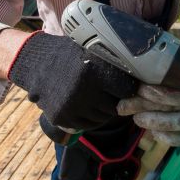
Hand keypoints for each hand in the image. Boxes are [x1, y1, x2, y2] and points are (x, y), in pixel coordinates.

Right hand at [9, 32, 137, 130]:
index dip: (127, 89)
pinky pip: (85, 126)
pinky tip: (84, 107)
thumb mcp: (93, 52)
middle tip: (110, 95)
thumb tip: (143, 76)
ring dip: (102, 112)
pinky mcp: (61, 117)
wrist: (37, 63)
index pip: (126, 90)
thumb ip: (113, 65)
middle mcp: (85, 91)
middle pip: (114, 108)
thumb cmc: (71, 55)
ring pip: (101, 119)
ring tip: (95, 99)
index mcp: (96, 71)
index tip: (126, 87)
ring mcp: (72, 106)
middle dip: (115, 103)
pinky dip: (88, 119)